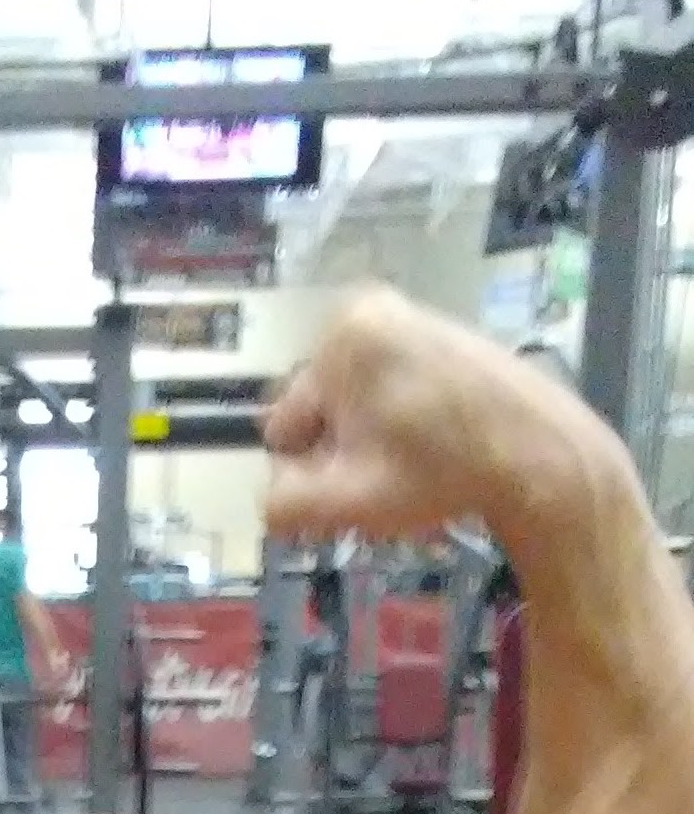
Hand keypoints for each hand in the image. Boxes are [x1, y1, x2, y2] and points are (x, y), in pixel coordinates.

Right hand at [264, 286, 599, 545]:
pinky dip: (403, 422)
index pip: (285, 425)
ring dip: (373, 443)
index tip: (349, 493)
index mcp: (340, 336)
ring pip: (358, 403)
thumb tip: (272, 500)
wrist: (541, 455)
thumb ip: (284, 504)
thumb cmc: (439, 472)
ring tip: (414, 470)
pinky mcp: (443, 334)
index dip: (310, 471)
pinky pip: (394, 388)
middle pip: (323, 409)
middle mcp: (370, 310)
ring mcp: (411, 316)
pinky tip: (435, 450)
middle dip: (342, 452)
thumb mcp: (348, 501)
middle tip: (384, 484)